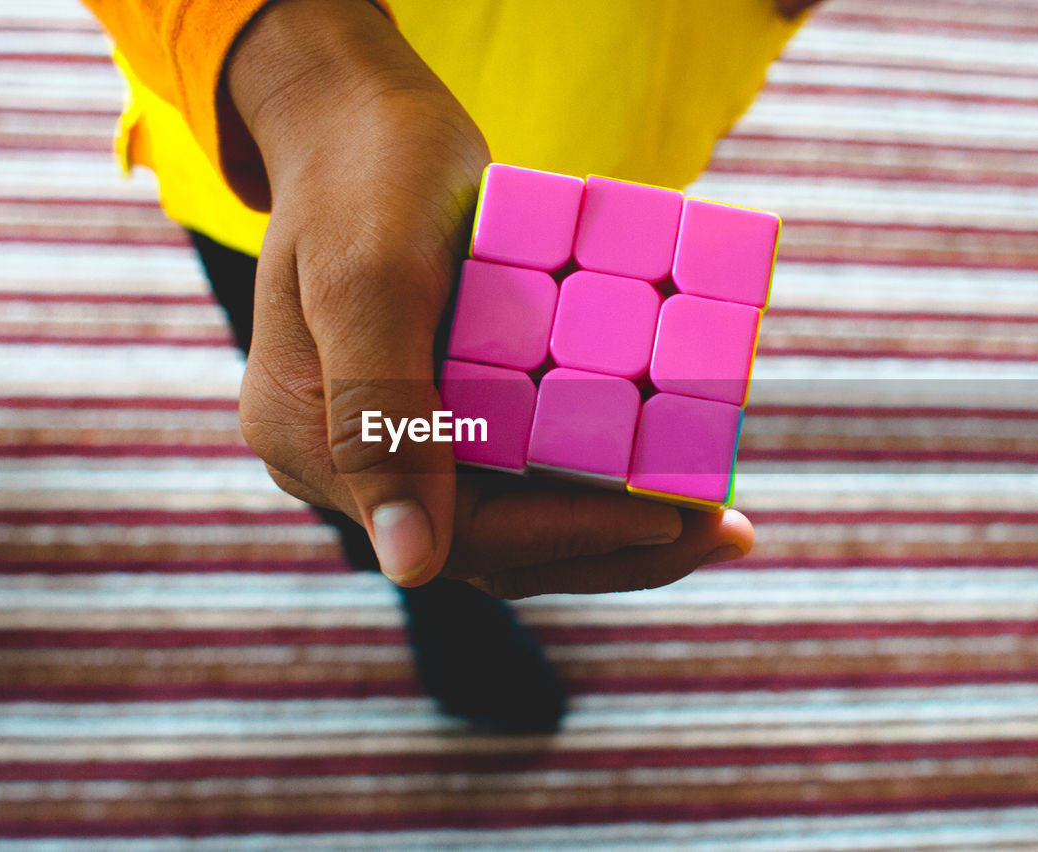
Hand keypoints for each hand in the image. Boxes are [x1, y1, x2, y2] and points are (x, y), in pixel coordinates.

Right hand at [226, 0, 753, 595]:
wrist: (360, 117)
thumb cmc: (366, 175)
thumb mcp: (373, 280)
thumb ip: (382, 416)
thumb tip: (409, 566)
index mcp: (312, 444)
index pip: (456, 533)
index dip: (569, 535)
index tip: (670, 517)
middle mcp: (351, 461)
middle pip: (494, 545)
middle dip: (615, 545)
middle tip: (725, 530)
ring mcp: (400, 436)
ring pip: (516, 517)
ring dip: (617, 524)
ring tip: (718, 516)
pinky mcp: (444, 406)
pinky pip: (520, 465)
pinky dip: (594, 472)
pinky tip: (666, 461)